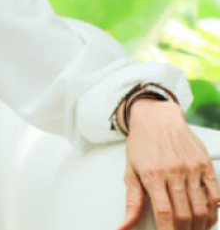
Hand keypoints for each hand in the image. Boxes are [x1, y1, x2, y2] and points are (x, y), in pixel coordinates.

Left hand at [119, 100, 219, 229]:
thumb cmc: (142, 143)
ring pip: (201, 208)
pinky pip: (215, 194)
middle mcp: (173, 172)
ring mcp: (191, 168)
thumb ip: (132, 201)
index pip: (164, 214)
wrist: (157, 117)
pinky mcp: (205, 164)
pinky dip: (213, 210)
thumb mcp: (130, 170)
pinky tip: (207, 216)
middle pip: (184, 214)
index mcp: (152, 175)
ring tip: (194, 229)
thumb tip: (124, 225)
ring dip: (199, 225)